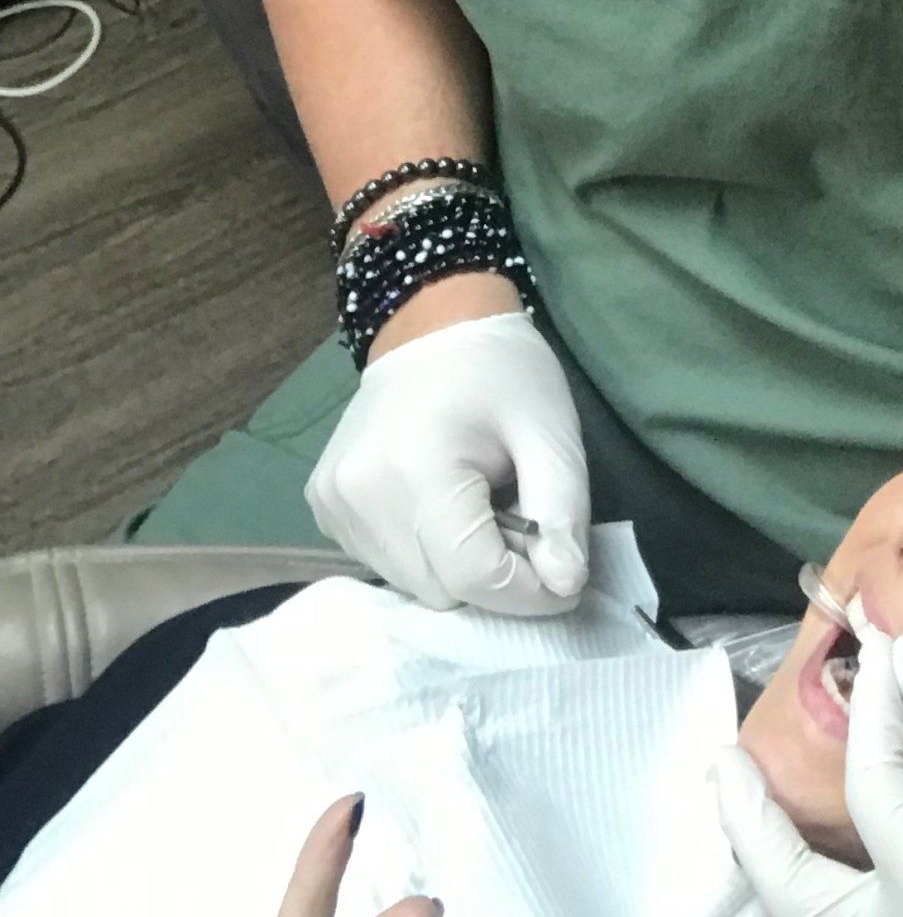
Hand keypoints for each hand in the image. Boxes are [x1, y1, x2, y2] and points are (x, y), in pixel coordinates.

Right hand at [307, 310, 590, 614]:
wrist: (432, 324)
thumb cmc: (501, 373)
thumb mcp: (551, 430)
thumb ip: (562, 511)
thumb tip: (565, 586)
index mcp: (416, 469)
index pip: (473, 577)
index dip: (529, 592)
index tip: (564, 576)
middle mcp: (358, 496)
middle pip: (441, 592)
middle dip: (493, 576)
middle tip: (522, 523)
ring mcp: (332, 505)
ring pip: (412, 586)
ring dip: (457, 568)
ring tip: (481, 506)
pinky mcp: (323, 509)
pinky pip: (384, 564)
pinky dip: (424, 553)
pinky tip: (442, 505)